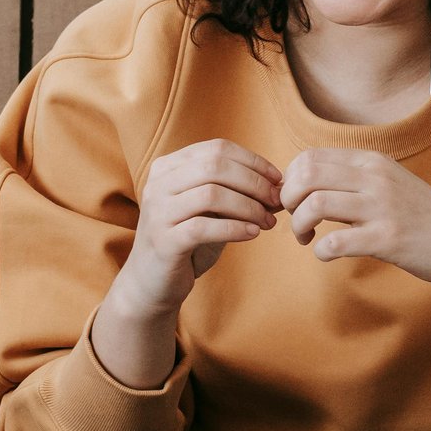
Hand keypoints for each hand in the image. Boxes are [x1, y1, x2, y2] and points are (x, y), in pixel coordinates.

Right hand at [110, 139, 283, 317]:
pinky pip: (204, 228)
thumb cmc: (186, 241)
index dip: (252, 161)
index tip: (277, 179)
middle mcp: (158, 184)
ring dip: (248, 207)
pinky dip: (235, 229)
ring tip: (267, 221)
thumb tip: (279, 185)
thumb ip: (235, 193)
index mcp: (168, 167)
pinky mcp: (163, 241)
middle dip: (254, 182)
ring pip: (211, 195)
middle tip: (276, 201)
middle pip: (215, 166)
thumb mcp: (208, 210)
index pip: (217, 148)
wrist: (152, 282)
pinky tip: (253, 234)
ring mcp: (157, 212)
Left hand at [279, 148, 430, 327]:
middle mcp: (376, 178)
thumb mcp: (388, 184)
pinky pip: (336, 242)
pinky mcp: (389, 238)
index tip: (294, 201)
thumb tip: (304, 184)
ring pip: (315, 204)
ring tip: (306, 237)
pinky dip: (321, 251)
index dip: (289, 180)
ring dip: (299, 224)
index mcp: (372, 162)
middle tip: (294, 218)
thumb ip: (352, 180)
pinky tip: (326, 254)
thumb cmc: (422, 217)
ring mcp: (383, 207)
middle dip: (287, 199)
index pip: (310, 156)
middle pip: (306, 175)